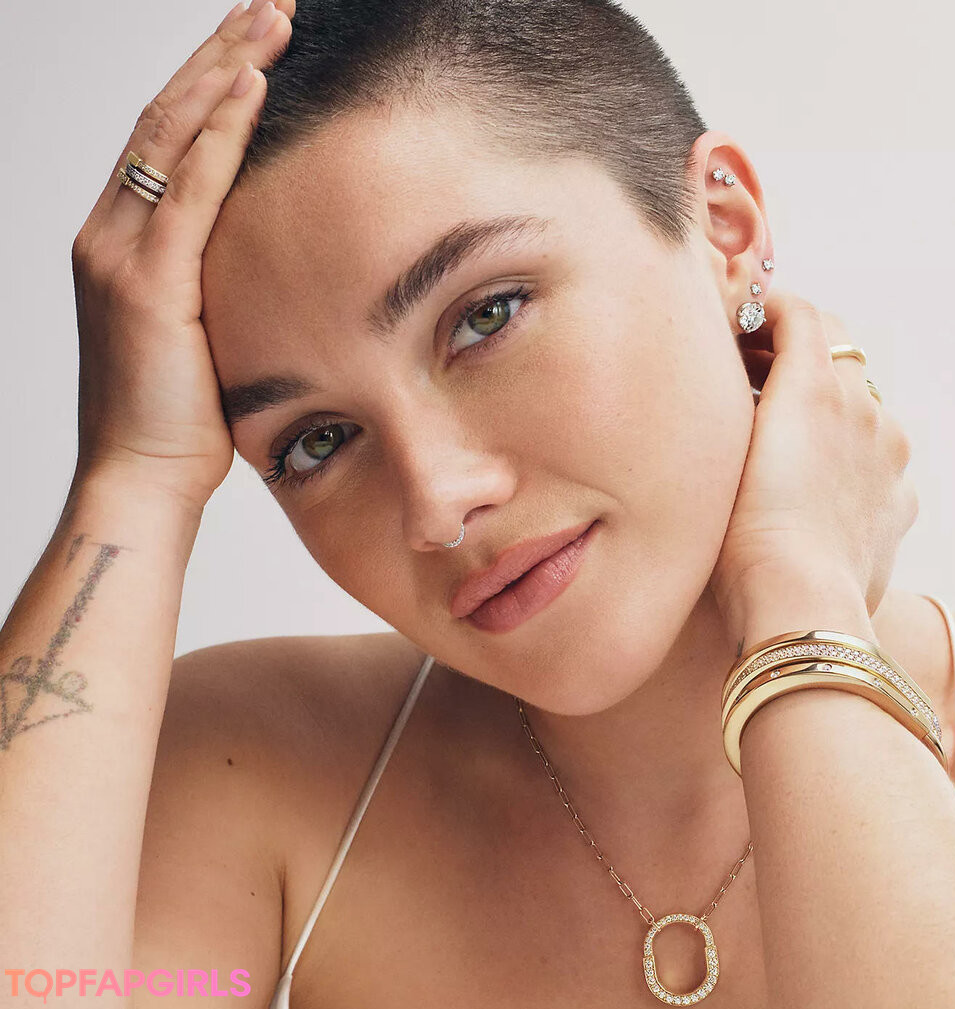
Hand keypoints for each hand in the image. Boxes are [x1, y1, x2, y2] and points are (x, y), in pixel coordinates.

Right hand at [69, 0, 294, 512]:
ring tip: (270, 19)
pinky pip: (188, 189)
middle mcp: (110, 233)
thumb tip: (273, 259)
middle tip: (270, 6)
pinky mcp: (146, 281)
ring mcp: (120, 253)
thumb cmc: (179, 419)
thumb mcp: (205, 334)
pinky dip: (218, 132)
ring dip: (223, 69)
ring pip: (171, 135)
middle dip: (218, 53)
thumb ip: (219, 284)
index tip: (255, 44)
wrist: (141, 477)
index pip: (167, 142)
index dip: (208, 85)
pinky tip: (250, 85)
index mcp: (124, 244)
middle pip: (164, 118)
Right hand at [709, 289, 918, 623]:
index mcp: (818, 386)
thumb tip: (729, 369)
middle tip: (751, 367)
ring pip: (862, 403)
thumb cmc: (739, 533)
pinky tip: (816, 482)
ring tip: (782, 431)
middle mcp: (865, 409)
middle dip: (795, 349)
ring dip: (826, 401)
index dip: (768, 307)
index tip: (741, 318)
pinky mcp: (899, 500)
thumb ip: (728, 392)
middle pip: (838, 350)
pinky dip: (850, 451)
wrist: (796, 604)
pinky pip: (878, 456)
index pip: (802, 314)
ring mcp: (891, 456)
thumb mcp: (718, 448)